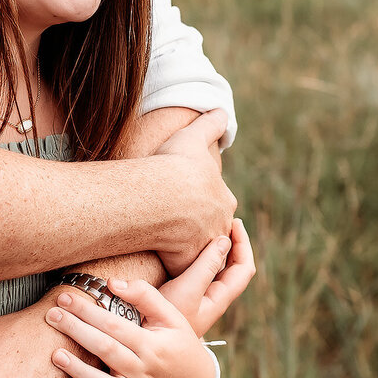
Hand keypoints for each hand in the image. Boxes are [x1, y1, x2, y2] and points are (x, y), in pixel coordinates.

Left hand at [45, 240, 242, 377]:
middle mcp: (143, 371)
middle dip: (77, 332)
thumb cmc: (178, 345)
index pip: (115, 325)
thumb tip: (112, 282)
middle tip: (51, 316)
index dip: (89, 311)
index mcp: (152, 345)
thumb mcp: (171, 317)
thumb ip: (144, 295)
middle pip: (107, 350)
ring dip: (80, 373)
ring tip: (56, 355)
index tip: (64, 298)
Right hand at [152, 110, 236, 274]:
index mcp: (224, 199)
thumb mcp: (195, 135)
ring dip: (186, 250)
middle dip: (197, 231)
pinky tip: (154, 259)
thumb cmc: (175, 164)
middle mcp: (219, 225)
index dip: (201, 202)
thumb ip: (211, 123)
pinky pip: (178, 267)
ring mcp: (204, 246)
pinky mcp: (186, 262)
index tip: (185, 202)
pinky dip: (169, 264)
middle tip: (175, 227)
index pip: (217, 204)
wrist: (161, 194)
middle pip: (211, 231)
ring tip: (166, 247)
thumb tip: (222, 110)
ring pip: (198, 251)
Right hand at [161, 218, 254, 336]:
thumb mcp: (188, 290)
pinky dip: (202, 256)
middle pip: (234, 267)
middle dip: (234, 243)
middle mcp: (213, 298)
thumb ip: (206, 266)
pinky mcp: (183, 296)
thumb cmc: (167, 320)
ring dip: (218, 248)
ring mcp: (198, 298)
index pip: (244, 268)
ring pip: (217, 269)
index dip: (244, 244)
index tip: (234, 222)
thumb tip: (225, 240)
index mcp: (220, 298)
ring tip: (210, 229)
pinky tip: (189, 247)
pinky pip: (201, 272)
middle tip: (225, 220)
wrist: (144, 341)